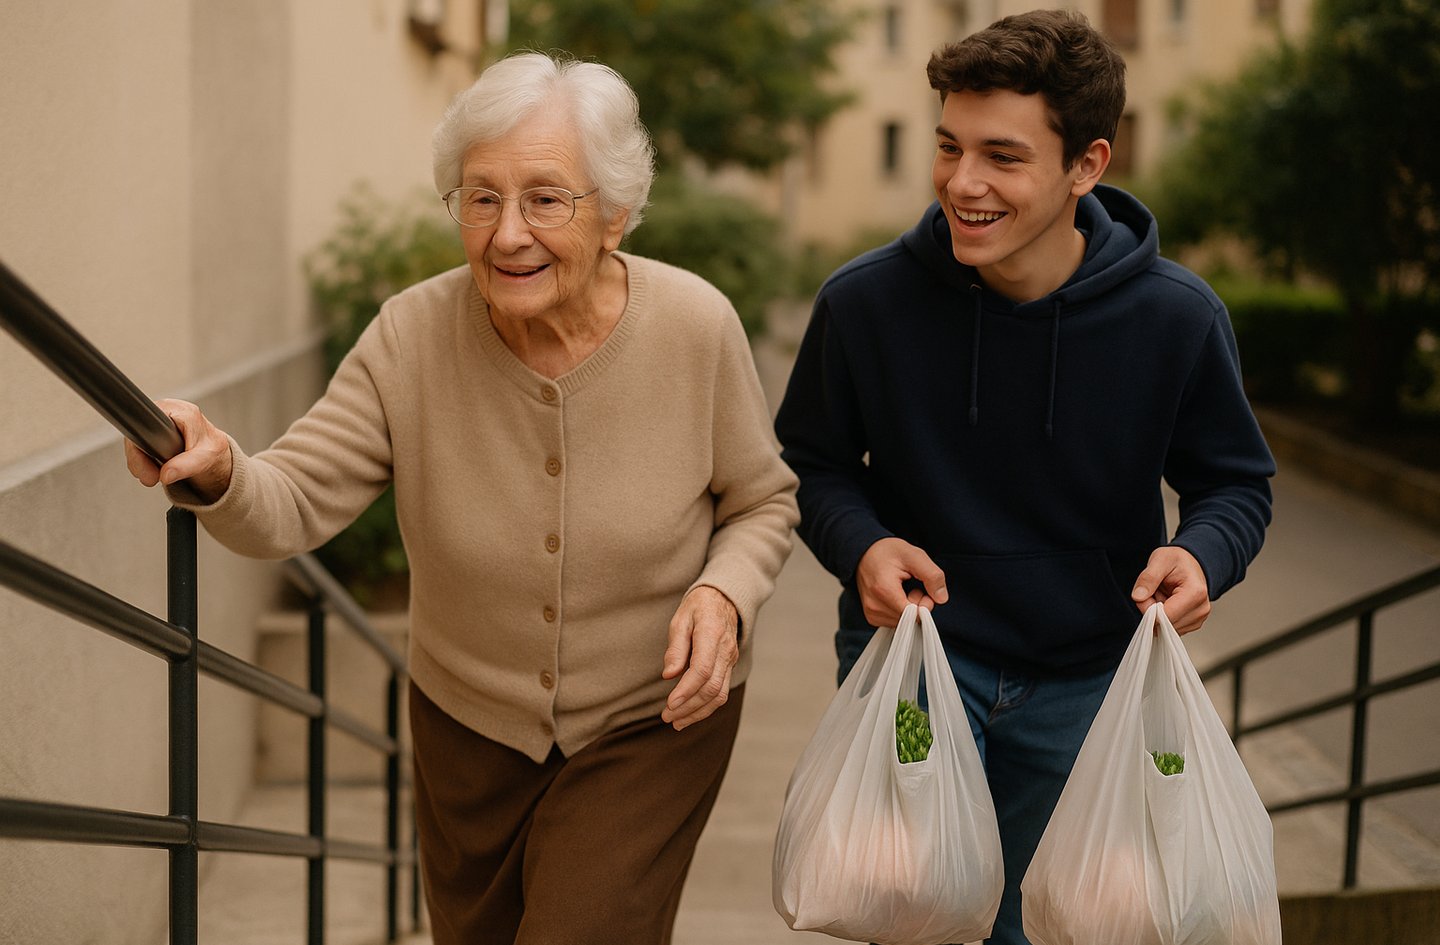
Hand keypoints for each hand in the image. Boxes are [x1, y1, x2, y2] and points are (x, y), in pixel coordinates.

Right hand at [123, 398, 233, 503]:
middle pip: (138, 432)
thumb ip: (186, 466)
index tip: (149, 468)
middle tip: (150, 478)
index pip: (149, 424)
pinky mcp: (154, 426)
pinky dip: (142, 457)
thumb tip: (165, 474)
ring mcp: (160, 417)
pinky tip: (154, 466)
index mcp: (183, 412)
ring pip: (135, 439)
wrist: (215, 453)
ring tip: (154, 474)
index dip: (143, 448)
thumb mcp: (204, 460)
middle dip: (139, 458)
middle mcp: (169, 409)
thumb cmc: (212, 451)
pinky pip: (138, 442)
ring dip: (140, 460)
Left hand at [661, 585, 739, 730]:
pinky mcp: (730, 667)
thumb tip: (669, 675)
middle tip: (667, 717)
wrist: (724, 599)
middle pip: (711, 688)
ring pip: (719, 695)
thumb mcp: (680, 619)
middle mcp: (725, 650)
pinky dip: (706, 707)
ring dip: (698, 712)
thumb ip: (675, 648)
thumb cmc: (698, 607)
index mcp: (711, 634)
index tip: (669, 704)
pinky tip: (690, 714)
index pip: (703, 670)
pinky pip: (721, 692)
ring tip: (677, 722)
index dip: (686, 690)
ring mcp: (730, 660)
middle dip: (689, 707)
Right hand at [855, 537, 947, 628]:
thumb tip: (941, 598)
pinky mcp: (871, 617)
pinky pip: (895, 622)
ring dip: (908, 609)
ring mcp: (871, 613)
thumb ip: (932, 576)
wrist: (865, 552)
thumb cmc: (887, 552)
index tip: (921, 589)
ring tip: (902, 590)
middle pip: (909, 620)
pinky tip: (896, 597)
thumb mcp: (915, 555)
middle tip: (911, 586)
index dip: (924, 604)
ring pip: (903, 623)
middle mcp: (874, 605)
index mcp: (884, 590)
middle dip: (916, 605)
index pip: (914, 615)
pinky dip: (900, 612)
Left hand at [1131, 546, 1209, 633]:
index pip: (1165, 616)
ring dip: (1157, 614)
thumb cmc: (1178, 560)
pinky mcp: (1193, 623)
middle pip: (1164, 624)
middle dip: (1152, 610)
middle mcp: (1201, 609)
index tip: (1146, 593)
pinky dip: (1164, 617)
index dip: (1148, 608)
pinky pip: (1170, 628)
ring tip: (1163, 595)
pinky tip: (1167, 602)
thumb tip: (1138, 597)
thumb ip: (1148, 578)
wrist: (1191, 562)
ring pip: (1166, 628)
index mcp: (1195, 593)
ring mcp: (1199, 618)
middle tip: (1154, 591)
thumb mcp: (1160, 560)